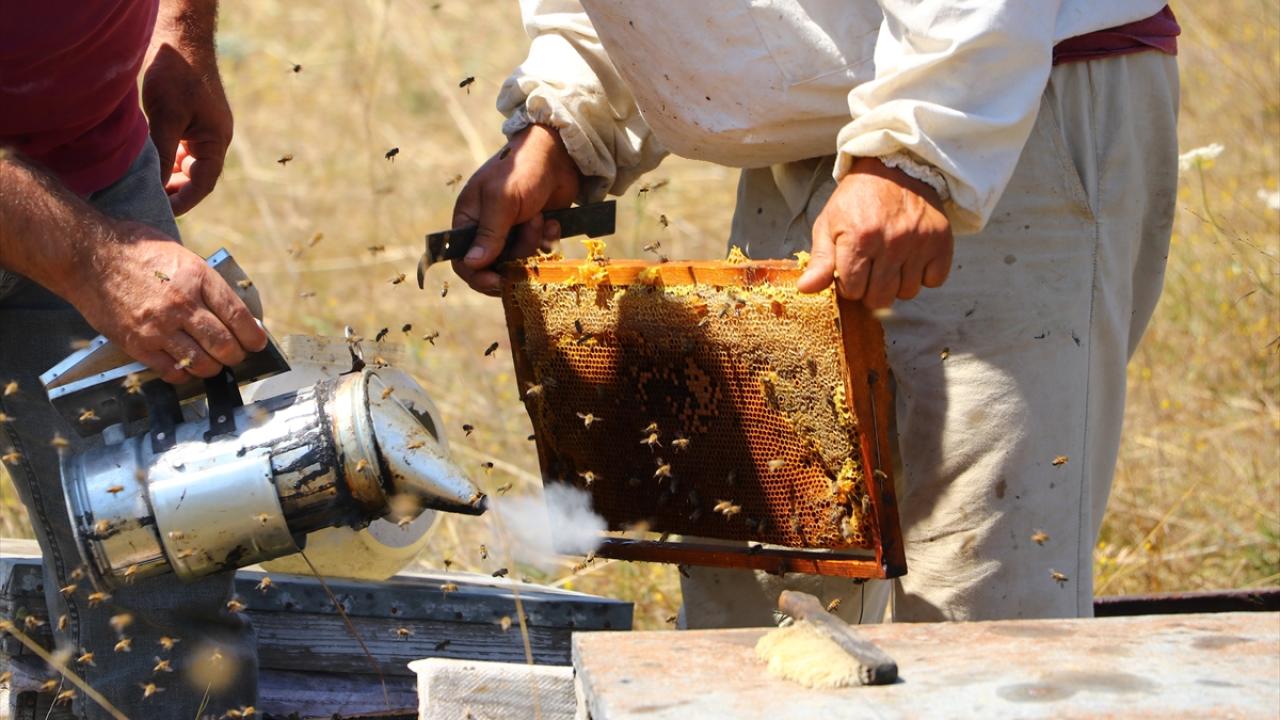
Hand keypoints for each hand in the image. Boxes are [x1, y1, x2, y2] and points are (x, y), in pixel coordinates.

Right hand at [66, 224, 267, 383]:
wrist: (88, 255)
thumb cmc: (135, 250)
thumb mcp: (182, 255)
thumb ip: (206, 283)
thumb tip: (233, 310)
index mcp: (198, 278)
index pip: (238, 315)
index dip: (254, 335)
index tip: (258, 343)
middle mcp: (182, 304)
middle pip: (224, 344)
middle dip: (236, 355)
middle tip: (235, 355)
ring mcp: (159, 326)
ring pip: (201, 362)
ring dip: (212, 368)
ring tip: (212, 363)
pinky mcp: (137, 343)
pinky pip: (171, 371)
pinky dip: (184, 375)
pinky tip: (185, 368)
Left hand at [142, 36, 232, 215]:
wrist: (179, 38)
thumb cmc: (176, 76)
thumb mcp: (166, 117)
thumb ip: (162, 153)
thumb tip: (154, 186)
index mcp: (216, 141)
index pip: (203, 183)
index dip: (183, 201)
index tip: (161, 213)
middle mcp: (212, 139)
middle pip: (195, 177)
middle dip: (173, 190)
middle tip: (144, 201)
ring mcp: (201, 129)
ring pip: (184, 164)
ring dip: (166, 175)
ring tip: (141, 185)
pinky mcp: (188, 120)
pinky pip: (177, 149)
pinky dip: (163, 158)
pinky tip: (144, 163)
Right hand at [451, 124, 581, 294]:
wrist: (560, 154)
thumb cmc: (523, 169)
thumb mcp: (502, 200)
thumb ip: (489, 234)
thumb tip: (472, 265)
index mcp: (469, 219)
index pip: (463, 260)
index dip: (478, 276)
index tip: (497, 282)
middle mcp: (487, 229)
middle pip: (495, 266)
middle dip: (515, 254)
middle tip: (530, 232)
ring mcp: (511, 232)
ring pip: (519, 261)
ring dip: (533, 242)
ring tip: (540, 216)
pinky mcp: (534, 232)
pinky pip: (538, 252)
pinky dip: (547, 239)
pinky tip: (552, 220)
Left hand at [798, 157, 953, 308]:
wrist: (895, 168)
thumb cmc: (857, 199)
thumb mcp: (829, 224)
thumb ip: (820, 260)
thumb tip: (806, 289)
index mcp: (860, 239)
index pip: (853, 291)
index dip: (848, 285)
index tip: (850, 269)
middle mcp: (892, 243)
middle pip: (881, 299)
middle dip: (871, 290)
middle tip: (870, 269)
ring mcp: (920, 243)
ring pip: (908, 293)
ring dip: (898, 284)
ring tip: (891, 261)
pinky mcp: (942, 241)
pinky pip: (934, 280)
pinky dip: (924, 275)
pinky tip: (912, 258)